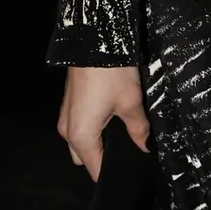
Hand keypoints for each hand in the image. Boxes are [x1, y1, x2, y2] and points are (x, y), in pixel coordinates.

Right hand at [57, 65, 149, 181]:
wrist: (94, 37)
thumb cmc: (111, 73)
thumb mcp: (131, 102)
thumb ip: (139, 129)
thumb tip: (144, 147)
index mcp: (81, 136)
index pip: (95, 170)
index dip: (113, 172)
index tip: (132, 170)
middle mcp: (67, 131)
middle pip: (84, 158)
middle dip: (103, 157)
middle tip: (128, 146)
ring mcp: (65, 116)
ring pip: (81, 141)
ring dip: (97, 140)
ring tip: (122, 128)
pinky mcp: (68, 103)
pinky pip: (79, 126)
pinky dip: (92, 127)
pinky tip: (111, 115)